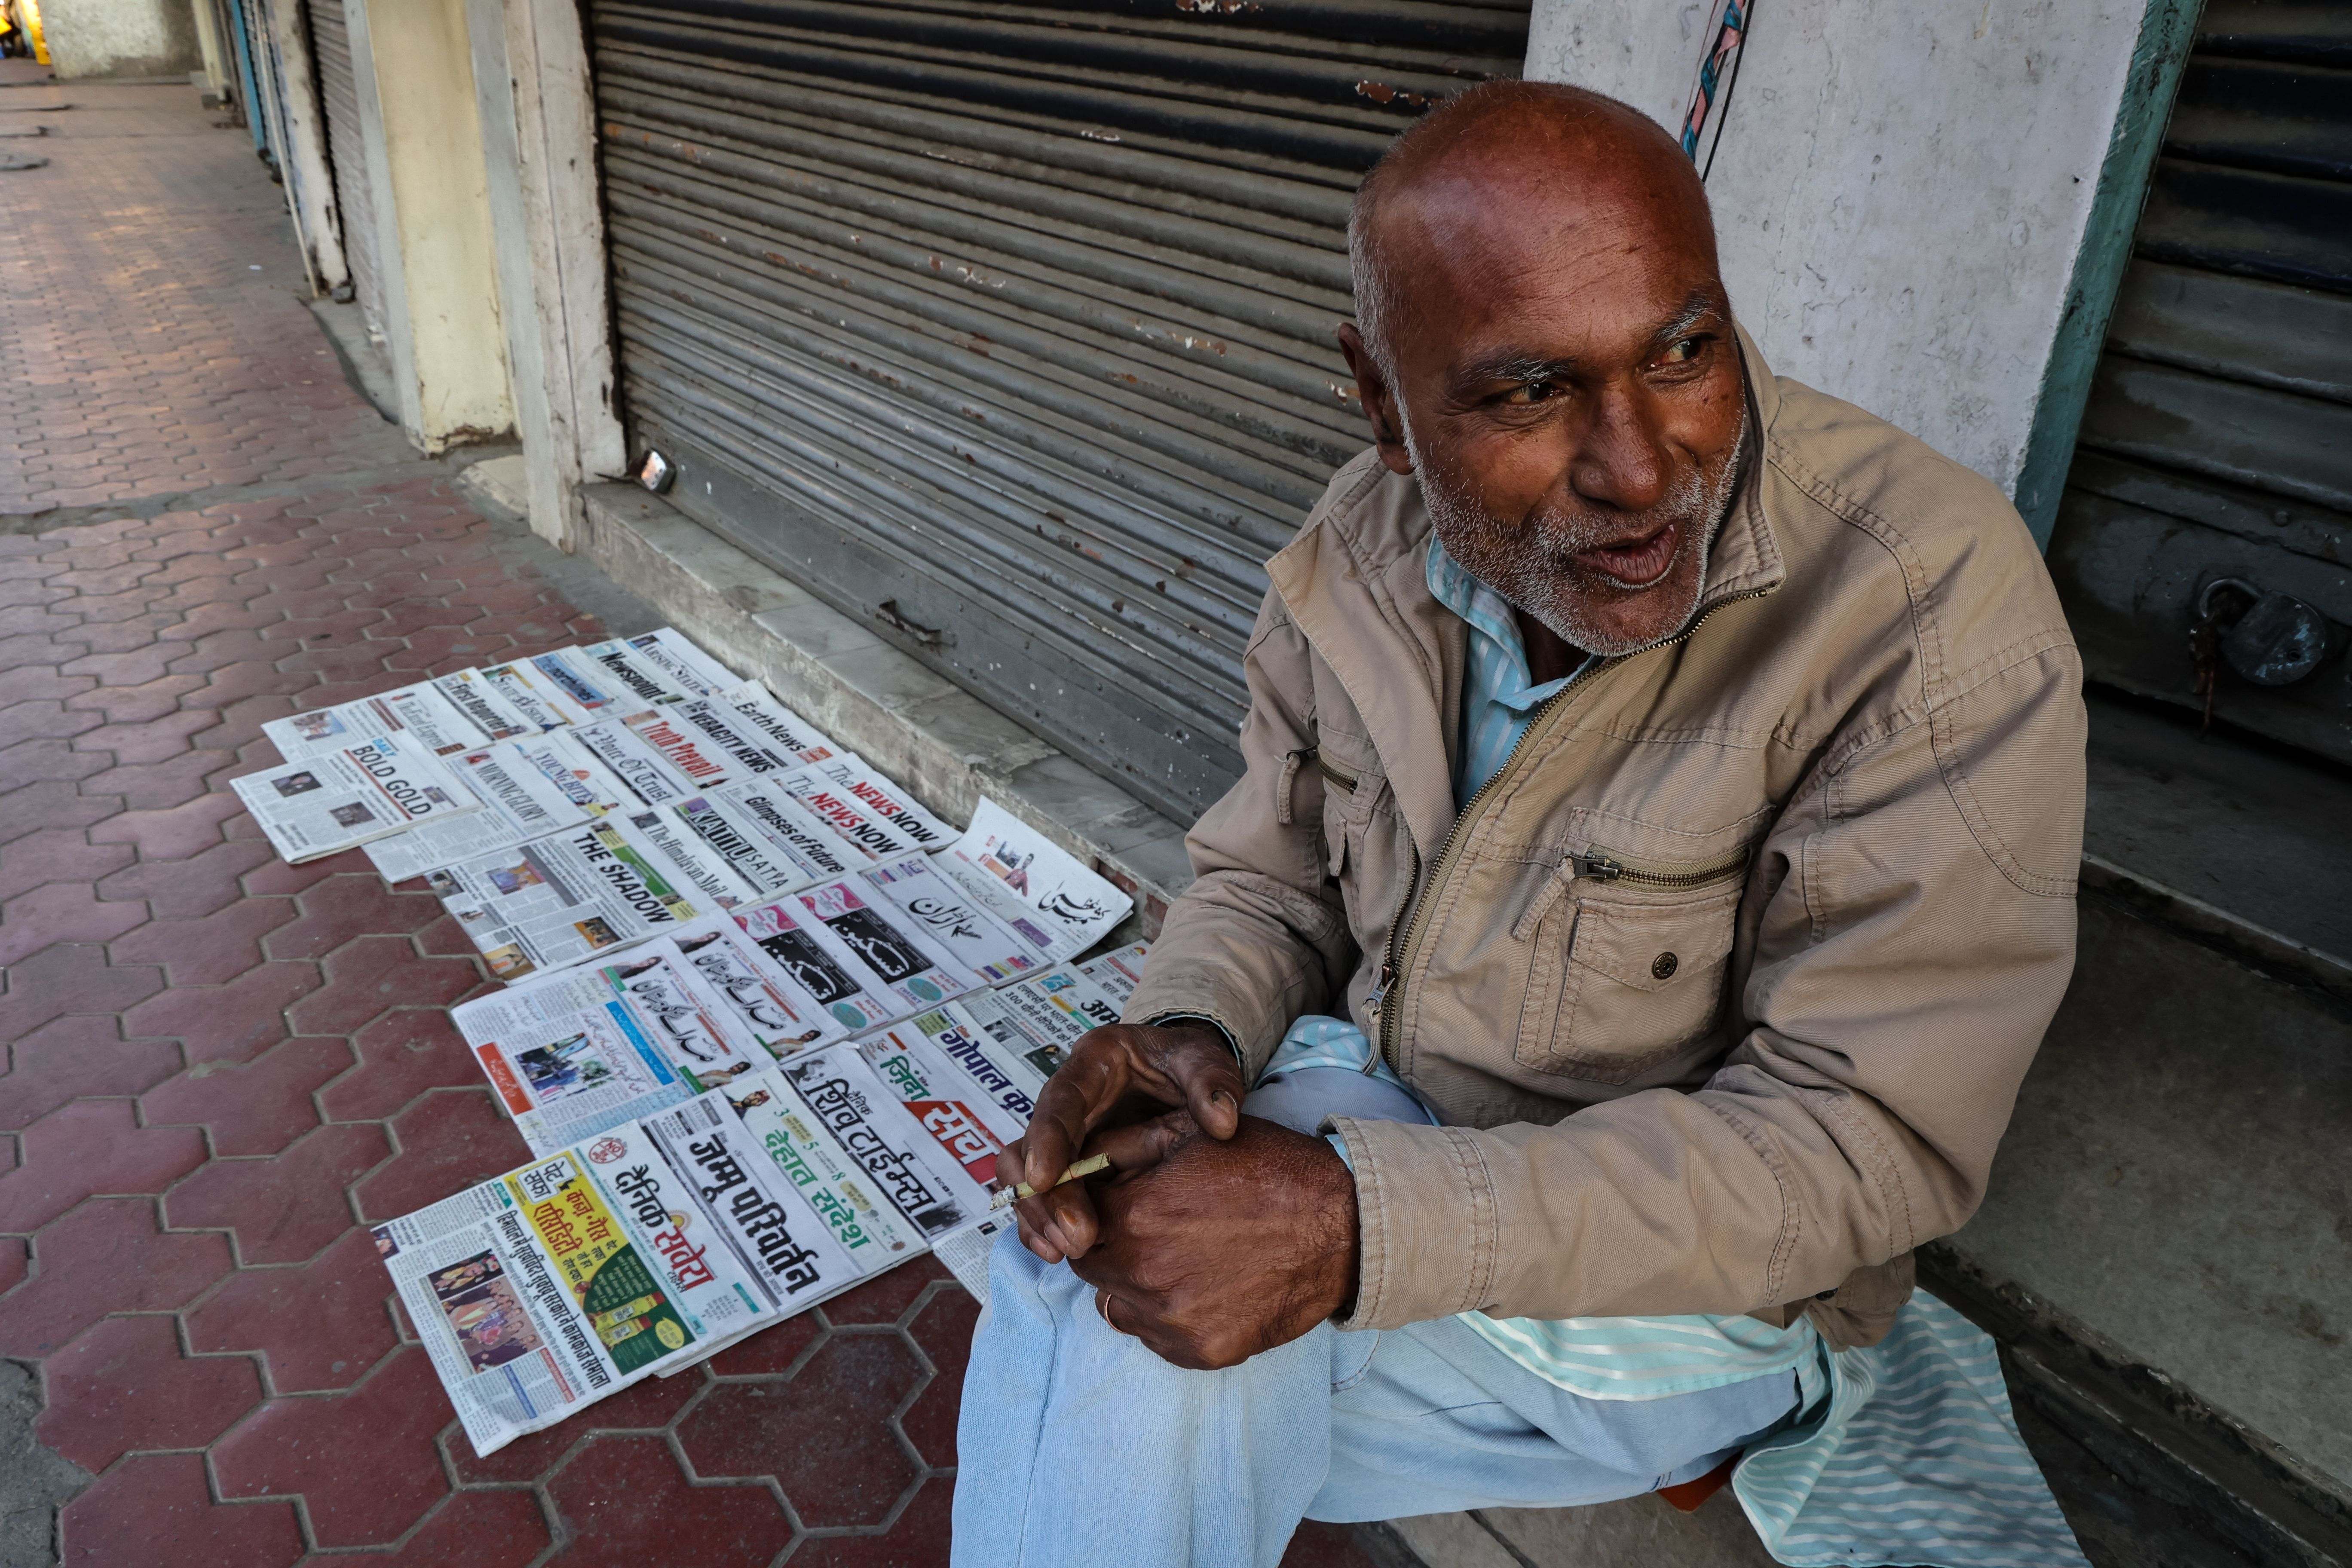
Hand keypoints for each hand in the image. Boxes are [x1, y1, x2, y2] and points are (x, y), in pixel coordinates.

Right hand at [1002, 1021, 1243, 1263]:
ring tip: (1066, 1252)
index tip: (1044, 1178)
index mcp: (1094, 1063)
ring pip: (1026, 1177)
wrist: (1188, 1074)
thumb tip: (1222, 1122)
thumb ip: (1211, 1082)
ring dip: (1039, 1216)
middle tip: (1076, 1239)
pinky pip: (1042, 1197)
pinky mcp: (1071, 1165)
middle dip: (1046, 1195)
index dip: (1045, 1138)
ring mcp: (1065, 1135)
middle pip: (1032, 1146)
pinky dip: (1043, 1224)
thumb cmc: (1191, 1063)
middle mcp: (1069, 1100)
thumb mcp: (1204, 1060)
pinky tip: (1056, 1253)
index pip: (1059, 1100)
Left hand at [1069, 1112, 1358, 1369]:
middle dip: (1106, 1243)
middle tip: (1148, 1226)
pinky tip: (1202, 1284)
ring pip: (1117, 1305)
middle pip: (1089, 1265)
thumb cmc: (1267, 1168)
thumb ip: (1119, 1146)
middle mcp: (1143, 1276)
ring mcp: (1171, 1322)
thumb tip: (1072, 1163)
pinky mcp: (1199, 1352)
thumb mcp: (1189, 1132)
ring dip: (1133, 1282)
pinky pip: (1155, 1337)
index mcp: (1134, 1217)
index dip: (1087, 1207)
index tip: (1111, 1201)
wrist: (1343, 1226)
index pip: (1071, 1219)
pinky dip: (1166, 1314)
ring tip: (1179, 1254)